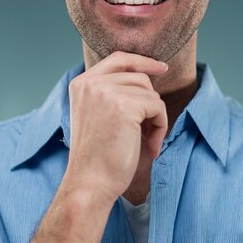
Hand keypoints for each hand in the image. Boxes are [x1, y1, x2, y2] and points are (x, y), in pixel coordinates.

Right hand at [63, 52, 167, 205]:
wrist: (90, 183)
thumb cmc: (97, 157)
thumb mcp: (97, 115)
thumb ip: (112, 93)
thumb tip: (147, 78)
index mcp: (81, 83)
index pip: (118, 59)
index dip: (142, 61)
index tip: (161, 68)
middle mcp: (91, 83)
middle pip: (139, 78)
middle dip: (149, 104)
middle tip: (146, 133)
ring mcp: (107, 92)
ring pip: (151, 93)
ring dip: (155, 119)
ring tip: (146, 142)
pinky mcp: (125, 106)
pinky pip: (158, 107)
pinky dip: (160, 128)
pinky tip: (150, 147)